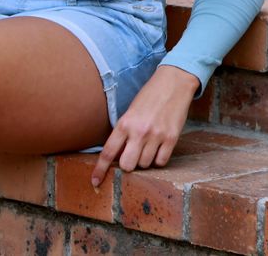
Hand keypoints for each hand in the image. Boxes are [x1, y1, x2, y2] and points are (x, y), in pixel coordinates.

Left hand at [90, 65, 199, 186]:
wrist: (172, 84)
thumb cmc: (148, 98)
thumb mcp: (129, 112)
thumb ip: (123, 133)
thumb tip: (116, 156)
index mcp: (124, 124)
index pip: (108, 152)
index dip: (100, 169)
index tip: (95, 182)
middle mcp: (139, 132)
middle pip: (127, 165)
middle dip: (127, 166)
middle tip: (131, 157)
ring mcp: (156, 136)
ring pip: (145, 164)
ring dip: (144, 161)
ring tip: (147, 146)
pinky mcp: (172, 138)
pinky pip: (162, 162)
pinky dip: (159, 159)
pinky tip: (159, 148)